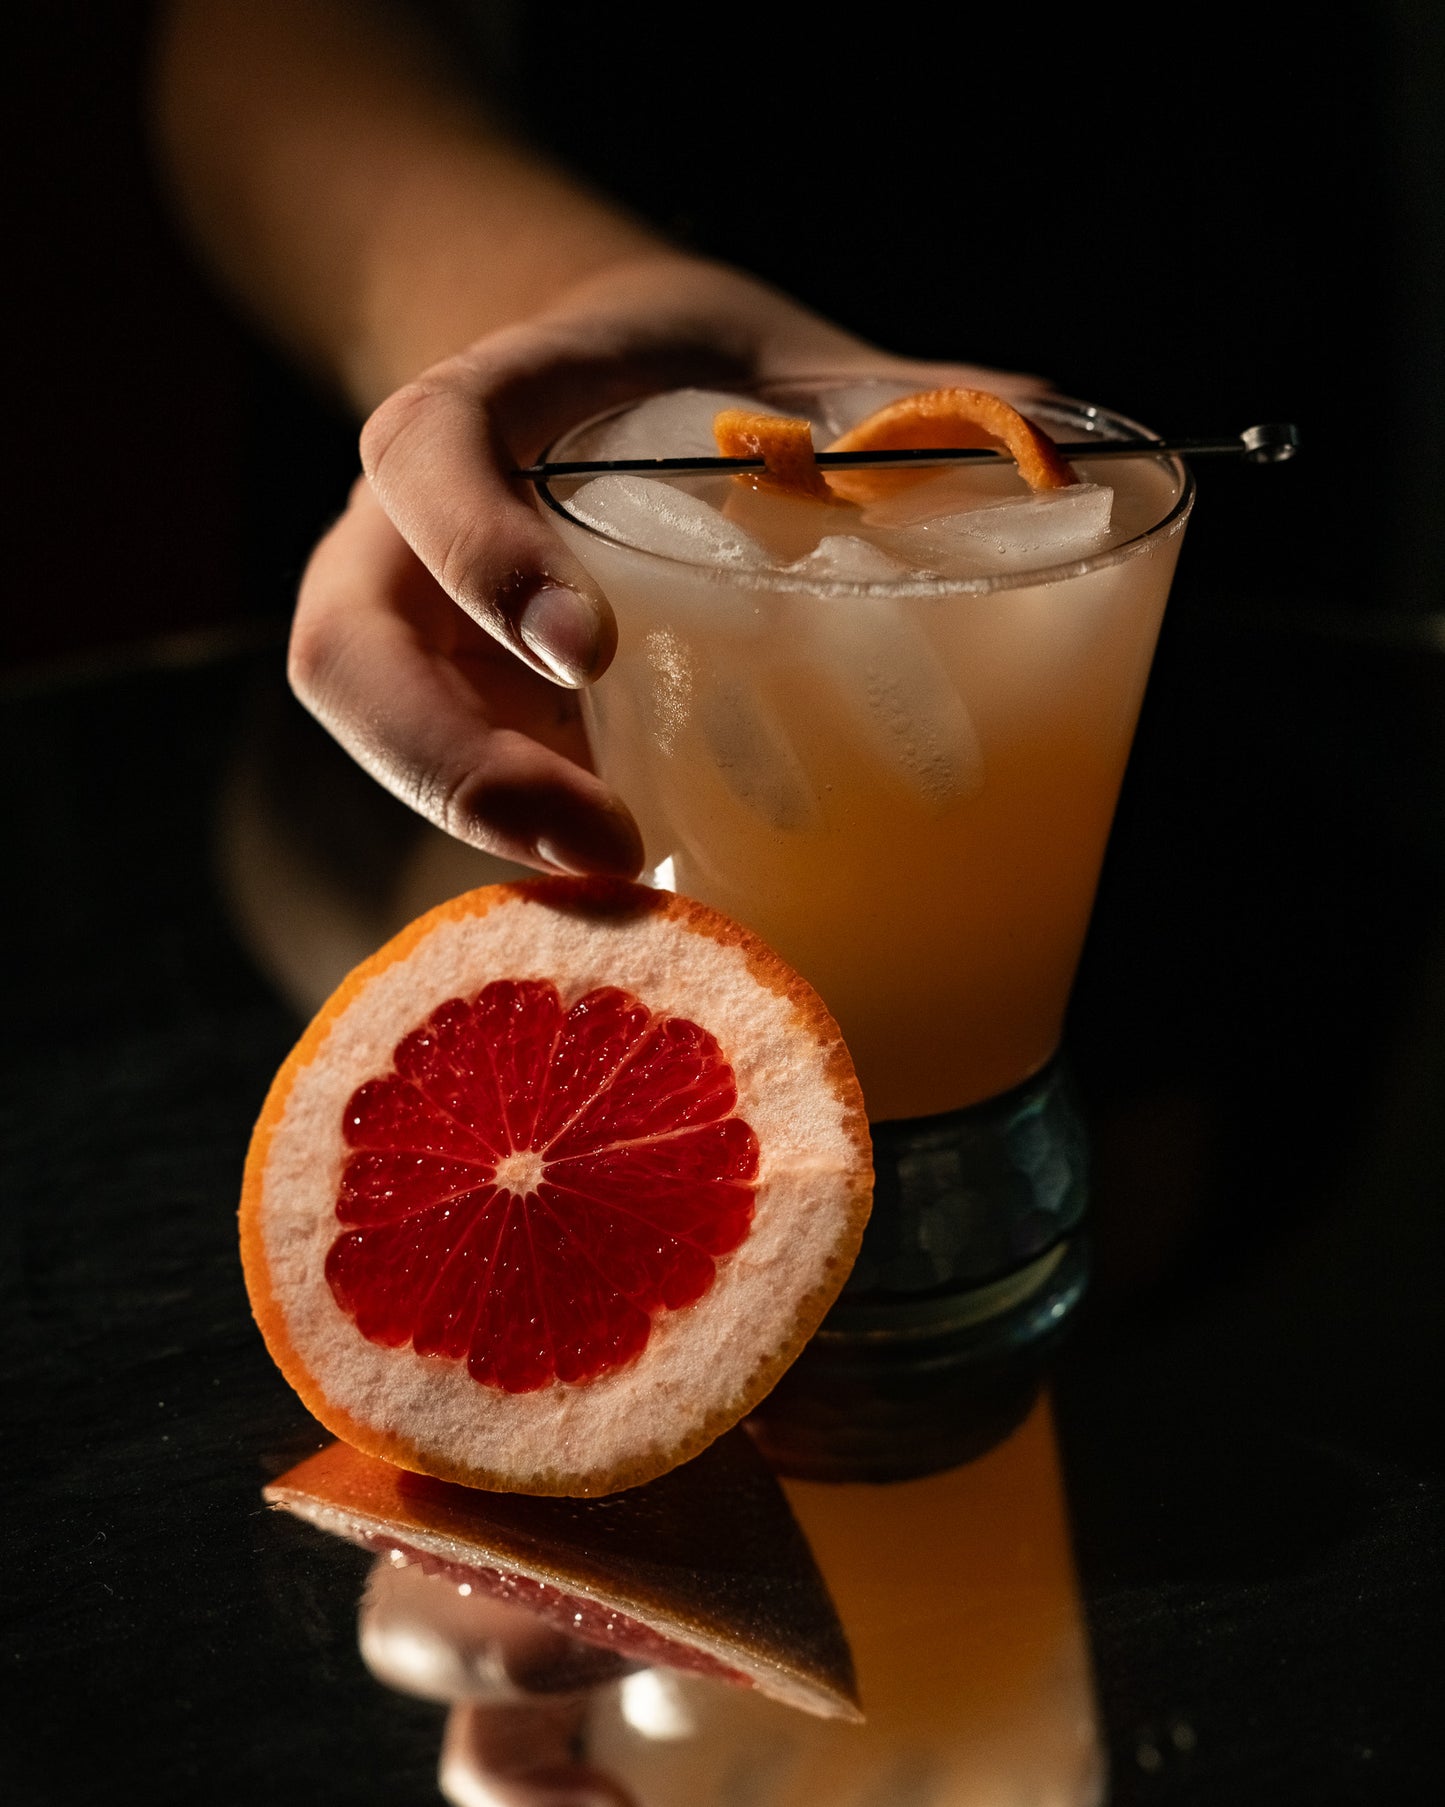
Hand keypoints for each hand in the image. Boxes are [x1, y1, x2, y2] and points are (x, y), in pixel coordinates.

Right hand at [290, 253, 1041, 875]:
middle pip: (348, 654)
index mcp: (481, 415)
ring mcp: (424, 635)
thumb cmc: (683, 369)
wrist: (607, 384)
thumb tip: (1064, 439)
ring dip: (484, 834)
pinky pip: (455, 789)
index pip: (423, 456)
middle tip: (602, 840)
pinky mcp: (461, 711)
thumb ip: (882, 395)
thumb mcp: (765, 351)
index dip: (478, 551)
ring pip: (381, 743)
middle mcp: (413, 536)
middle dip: (451, 763)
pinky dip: (524, 854)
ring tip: (623, 894)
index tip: (588, 647)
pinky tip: (634, 893)